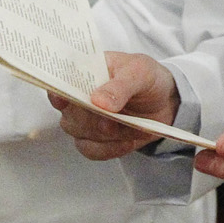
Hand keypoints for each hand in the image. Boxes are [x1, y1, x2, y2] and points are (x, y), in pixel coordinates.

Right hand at [52, 52, 180, 159]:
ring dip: (107, 134)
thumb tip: (97, 101)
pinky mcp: (96, 139)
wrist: (167, 101)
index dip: (57, 92)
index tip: (64, 100)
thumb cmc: (148, 78)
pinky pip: (92, 151)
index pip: (59, 82)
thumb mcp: (140, 72)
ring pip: (79, 134)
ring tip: (132, 126)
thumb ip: (120, 86)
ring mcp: (85, 120)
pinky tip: (128, 140)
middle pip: (68, 114)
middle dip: (92, 119)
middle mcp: (79, 96)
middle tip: (114, 117)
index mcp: (85, 72)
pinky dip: (111, 148)